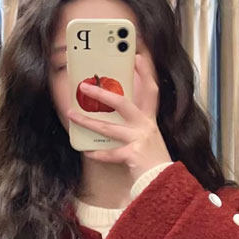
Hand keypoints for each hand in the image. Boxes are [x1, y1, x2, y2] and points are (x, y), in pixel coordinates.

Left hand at [67, 51, 171, 183]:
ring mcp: (140, 139)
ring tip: (72, 115)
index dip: (145, 72)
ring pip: (108, 128)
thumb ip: (134, 127)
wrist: (165, 182)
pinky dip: (97, 153)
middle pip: (123, 103)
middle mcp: (146, 126)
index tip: (136, 56)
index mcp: (149, 120)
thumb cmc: (153, 161)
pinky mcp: (134, 154)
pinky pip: (110, 153)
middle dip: (102, 93)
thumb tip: (111, 118)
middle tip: (84, 86)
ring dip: (88, 121)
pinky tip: (87, 151)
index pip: (151, 90)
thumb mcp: (147, 138)